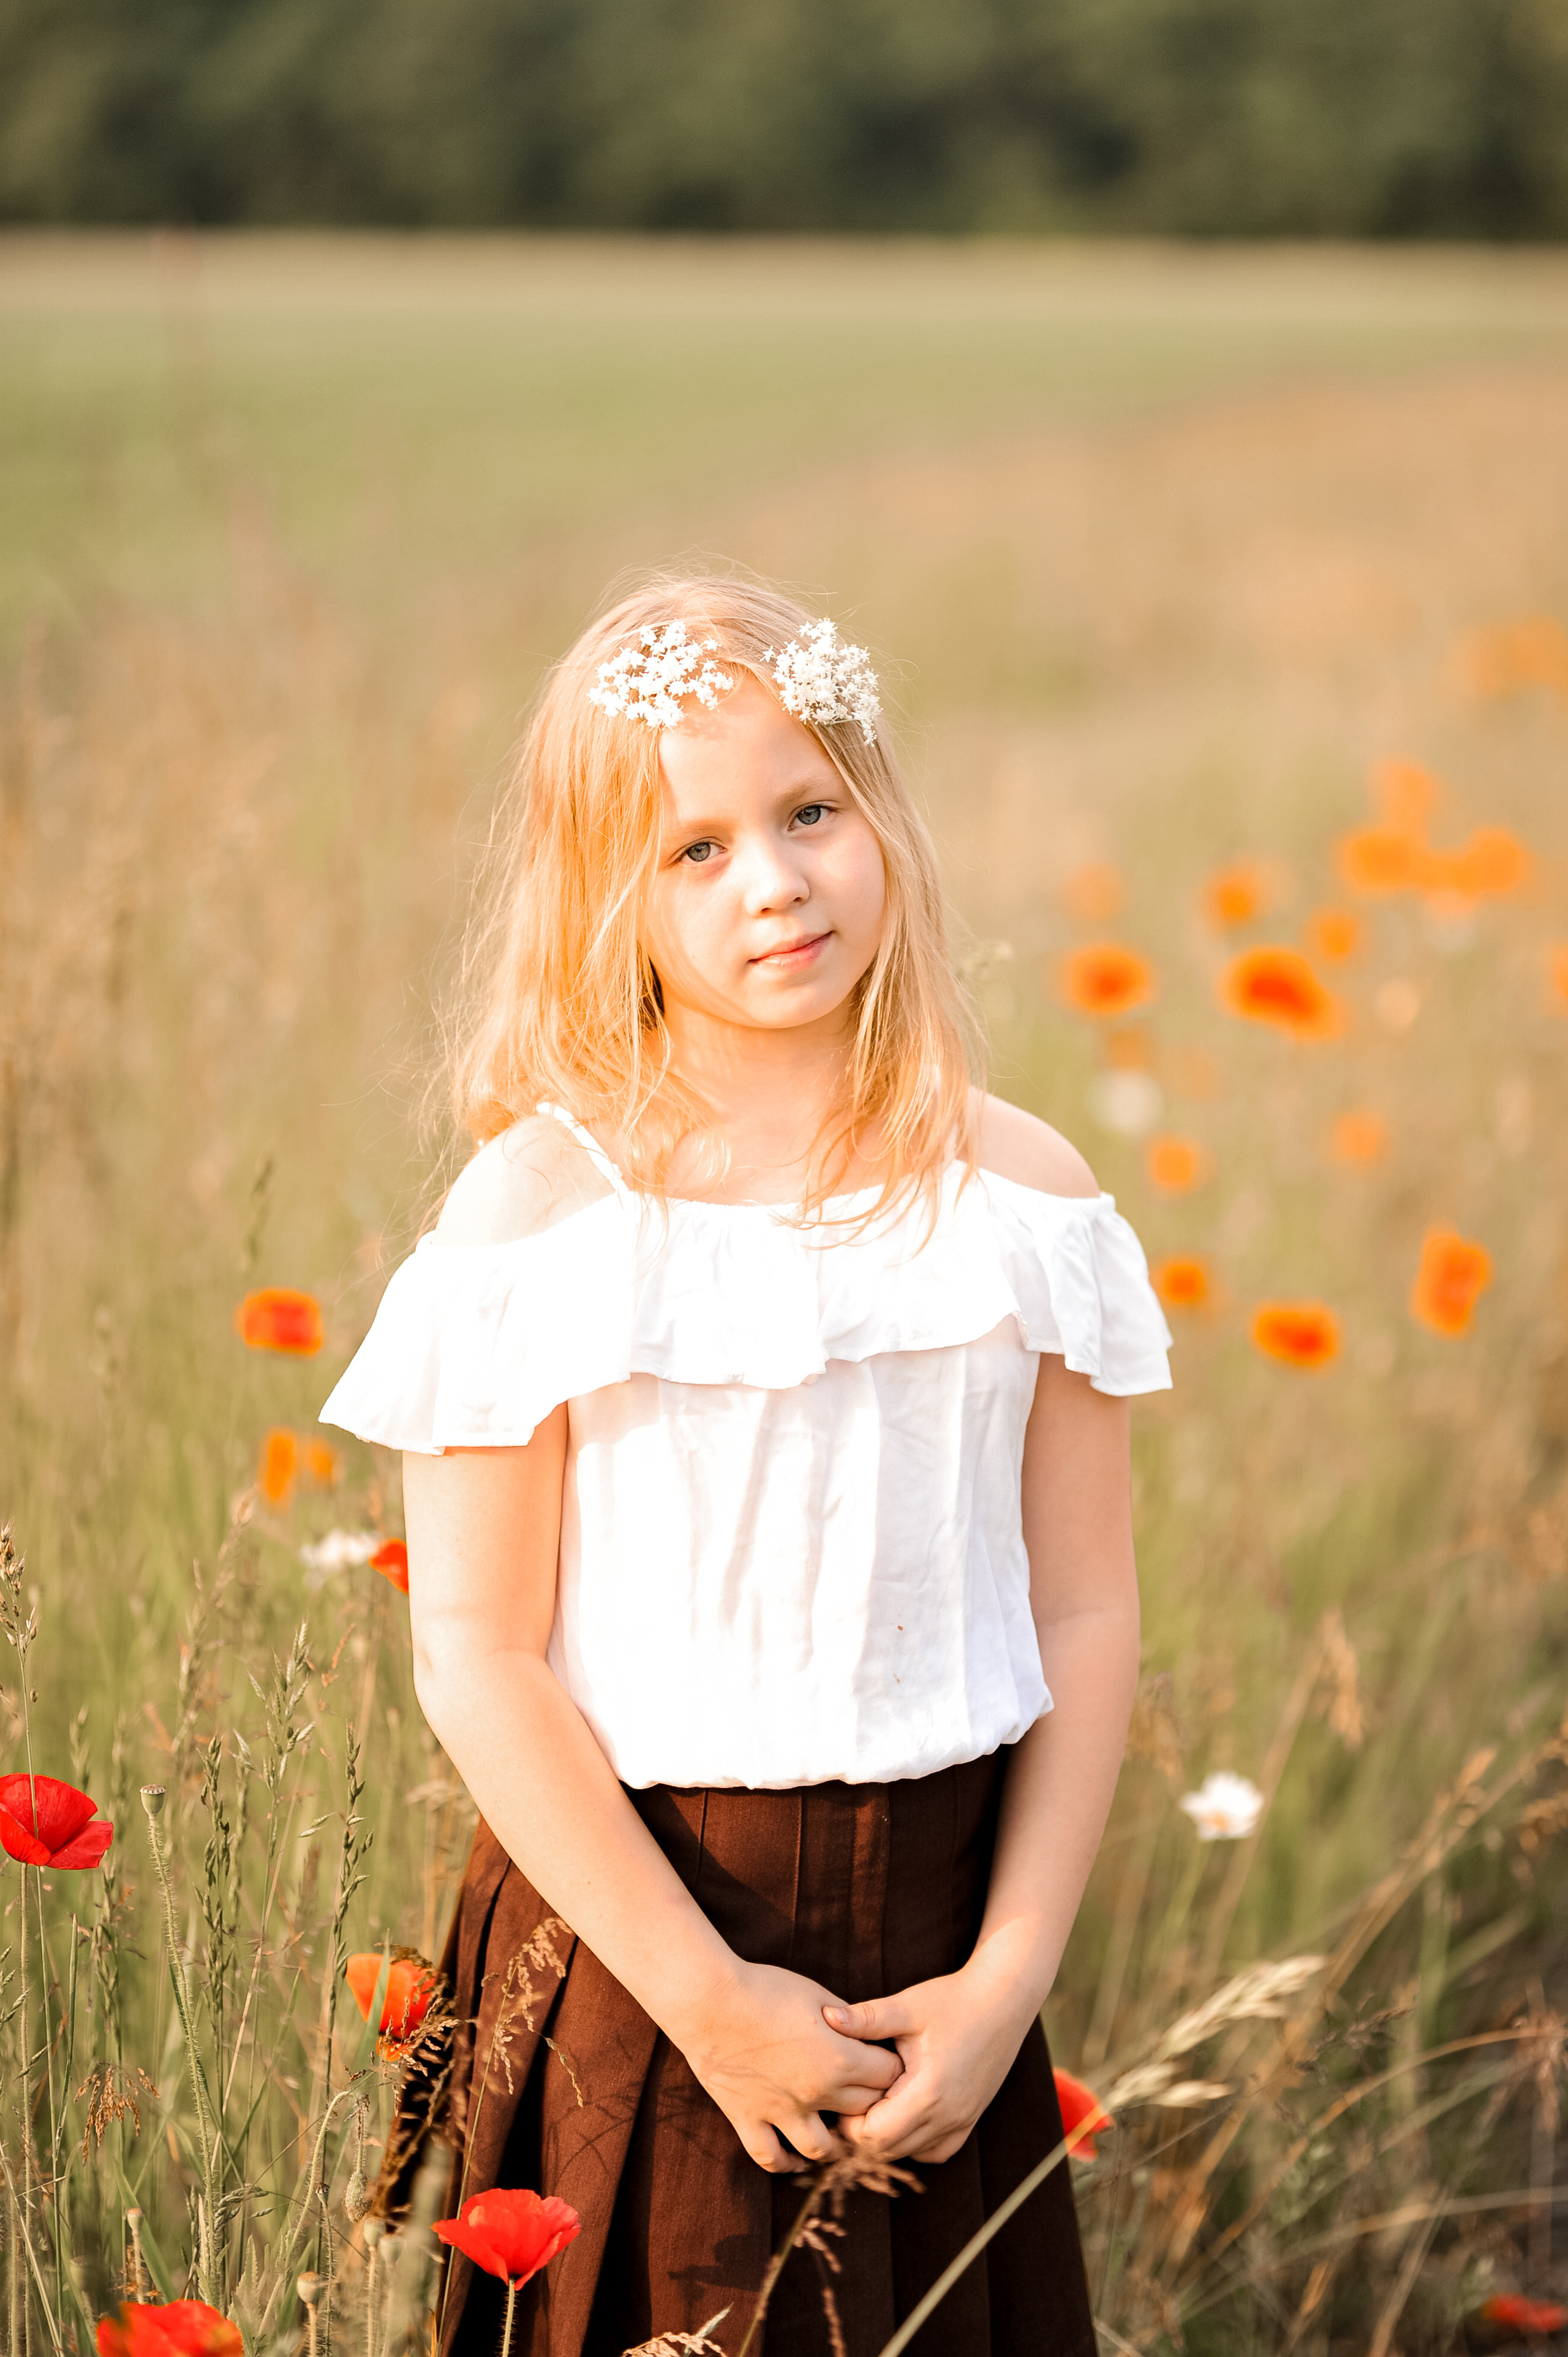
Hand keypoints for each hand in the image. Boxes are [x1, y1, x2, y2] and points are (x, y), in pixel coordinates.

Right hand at [672, 1957, 904, 2172]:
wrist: (709, 2000)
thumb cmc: (765, 1988)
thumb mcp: (816, 1994)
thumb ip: (848, 2020)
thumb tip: (866, 2034)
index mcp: (839, 2059)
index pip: (887, 2075)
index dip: (891, 2066)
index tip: (886, 2059)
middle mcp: (815, 2093)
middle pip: (863, 2110)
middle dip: (871, 2100)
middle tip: (868, 2090)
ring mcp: (780, 2112)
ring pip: (822, 2149)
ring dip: (836, 2143)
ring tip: (838, 2132)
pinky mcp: (748, 2119)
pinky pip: (771, 2157)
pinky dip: (786, 2163)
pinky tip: (796, 2158)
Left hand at [823, 1965, 1034, 2163]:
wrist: (1003, 2000)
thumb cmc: (954, 2000)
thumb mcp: (907, 2006)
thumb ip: (866, 2018)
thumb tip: (825, 2017)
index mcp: (928, 2094)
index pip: (873, 2137)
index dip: (849, 2123)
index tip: (841, 2093)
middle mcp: (946, 2118)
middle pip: (888, 2151)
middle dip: (862, 2133)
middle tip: (850, 2098)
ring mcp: (961, 2122)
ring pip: (910, 2153)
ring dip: (886, 2137)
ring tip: (875, 2101)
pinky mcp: (969, 2120)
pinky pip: (934, 2151)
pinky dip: (913, 2141)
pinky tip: (903, 2111)